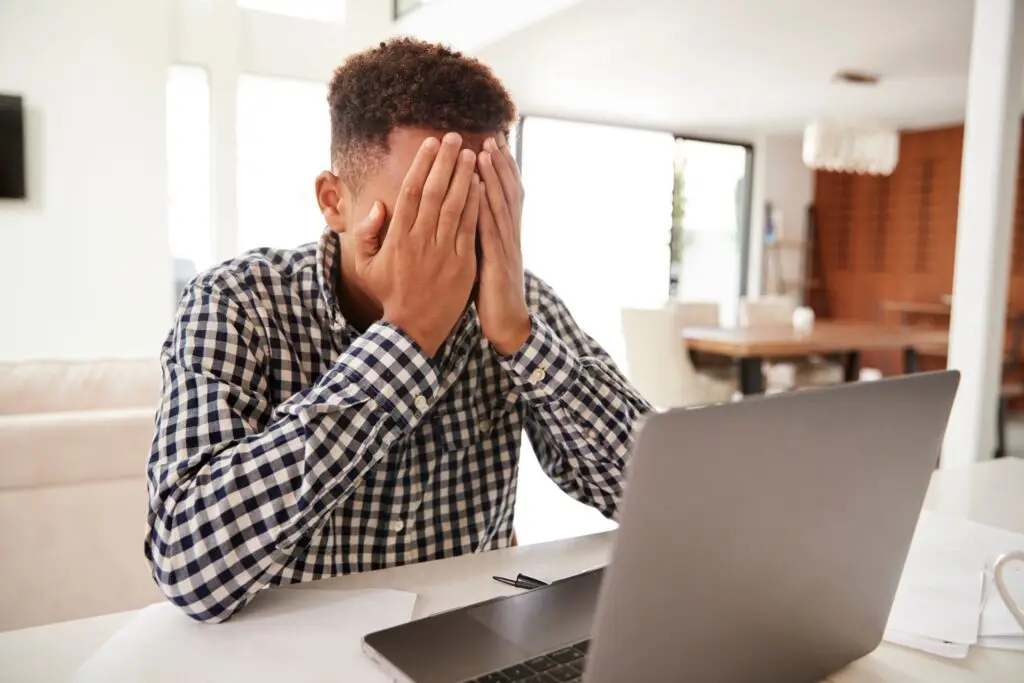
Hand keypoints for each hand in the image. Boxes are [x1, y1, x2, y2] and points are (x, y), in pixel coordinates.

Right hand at [353, 133, 479, 355]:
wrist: (412, 329)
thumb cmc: (389, 295)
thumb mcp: (366, 266)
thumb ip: (367, 234)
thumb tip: (377, 205)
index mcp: (397, 237)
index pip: (411, 191)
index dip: (422, 165)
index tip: (430, 144)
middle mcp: (420, 240)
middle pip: (435, 191)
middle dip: (446, 162)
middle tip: (455, 137)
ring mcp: (443, 252)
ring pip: (455, 206)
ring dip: (464, 177)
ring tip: (471, 154)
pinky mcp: (463, 264)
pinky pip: (470, 228)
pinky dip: (476, 205)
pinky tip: (481, 185)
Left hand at [476, 136, 530, 355]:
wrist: (507, 323)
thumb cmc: (492, 293)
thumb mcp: (486, 259)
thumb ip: (479, 235)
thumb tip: (468, 213)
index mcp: (505, 234)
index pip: (506, 194)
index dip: (501, 168)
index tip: (492, 142)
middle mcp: (509, 235)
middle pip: (507, 192)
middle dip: (500, 163)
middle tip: (492, 136)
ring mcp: (505, 247)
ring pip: (500, 205)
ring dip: (493, 176)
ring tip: (484, 151)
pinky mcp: (497, 261)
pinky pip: (489, 228)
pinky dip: (484, 205)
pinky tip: (477, 188)